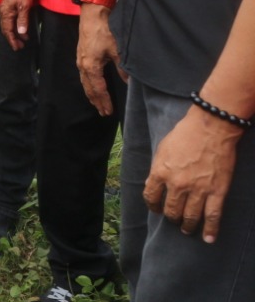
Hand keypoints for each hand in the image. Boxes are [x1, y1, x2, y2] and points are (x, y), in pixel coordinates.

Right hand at [0, 0, 32, 50]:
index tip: (17, 48)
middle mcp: (3, 13)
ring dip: (14, 34)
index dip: (12, 40)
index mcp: (6, 13)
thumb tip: (21, 33)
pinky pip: (9, 22)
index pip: (8, 31)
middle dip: (12, 39)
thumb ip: (23, 20)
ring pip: (7, 26)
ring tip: (23, 40)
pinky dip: (14, 28)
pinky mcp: (7, 9)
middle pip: (6, 30)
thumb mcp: (25, 6)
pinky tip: (21, 30)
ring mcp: (4, 11)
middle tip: (20, 47)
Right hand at [76, 4, 123, 115]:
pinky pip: (83, 76)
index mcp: (91, 67)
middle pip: (89, 89)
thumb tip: (129, 82)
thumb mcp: (117, 50)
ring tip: (97, 103)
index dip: (104, 101)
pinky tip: (92, 85)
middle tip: (103, 112)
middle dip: (96, 101)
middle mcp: (83, 66)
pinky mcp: (81, 55)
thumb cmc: (104, 31)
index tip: (108, 111)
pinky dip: (88, 85)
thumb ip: (122, 68)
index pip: (98, 89)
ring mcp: (80, 61)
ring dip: (91, 94)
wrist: (92, 15)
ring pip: (85, 83)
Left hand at [144, 106, 242, 242]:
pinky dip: (211, 230)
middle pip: (171, 210)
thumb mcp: (162, 150)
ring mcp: (198, 190)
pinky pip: (212, 216)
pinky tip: (209, 238)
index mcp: (160, 173)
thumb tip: (152, 185)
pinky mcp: (216, 191)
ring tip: (187, 230)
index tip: (156, 209)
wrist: (211, 128)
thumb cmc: (184, 135)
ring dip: (187, 226)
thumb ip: (157, 169)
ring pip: (190, 216)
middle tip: (174, 219)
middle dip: (172, 218)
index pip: (150, 197)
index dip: (153, 206)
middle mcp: (177, 185)